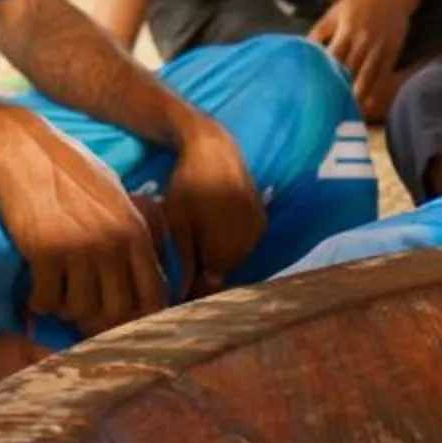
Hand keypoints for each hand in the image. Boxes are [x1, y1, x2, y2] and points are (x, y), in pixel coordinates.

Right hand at [0, 111, 167, 336]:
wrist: (22, 149)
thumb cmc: (68, 170)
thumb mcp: (115, 195)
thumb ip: (133, 230)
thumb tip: (147, 268)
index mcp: (135, 230)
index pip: (153, 293)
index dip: (140, 316)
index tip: (122, 321)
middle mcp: (113, 242)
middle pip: (116, 310)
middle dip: (98, 319)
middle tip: (81, 312)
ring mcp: (79, 248)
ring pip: (80, 309)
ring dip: (66, 310)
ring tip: (57, 296)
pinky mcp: (44, 251)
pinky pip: (47, 299)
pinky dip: (39, 302)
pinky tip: (35, 293)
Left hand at [162, 112, 266, 294]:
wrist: (215, 149)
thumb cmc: (188, 185)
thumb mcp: (178, 224)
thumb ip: (185, 260)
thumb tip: (184, 293)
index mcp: (225, 247)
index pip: (212, 284)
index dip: (195, 288)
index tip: (178, 287)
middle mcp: (248, 243)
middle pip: (226, 271)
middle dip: (207, 272)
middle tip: (185, 267)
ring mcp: (258, 231)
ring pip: (237, 257)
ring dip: (219, 258)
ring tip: (199, 246)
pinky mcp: (262, 219)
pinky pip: (246, 242)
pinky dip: (231, 243)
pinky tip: (215, 232)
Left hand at [310, 0, 414, 119]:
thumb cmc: (360, 1)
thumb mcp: (335, 11)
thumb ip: (319, 31)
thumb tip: (303, 52)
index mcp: (345, 28)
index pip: (331, 57)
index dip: (322, 76)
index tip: (312, 93)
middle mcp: (362, 40)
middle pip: (348, 72)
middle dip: (337, 91)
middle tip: (325, 110)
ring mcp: (379, 49)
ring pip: (365, 79)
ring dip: (354, 97)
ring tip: (343, 113)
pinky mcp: (392, 54)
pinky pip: (381, 77)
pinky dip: (372, 92)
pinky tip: (364, 104)